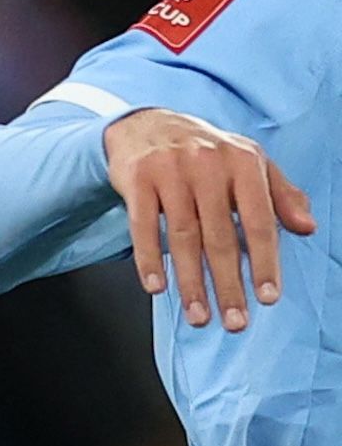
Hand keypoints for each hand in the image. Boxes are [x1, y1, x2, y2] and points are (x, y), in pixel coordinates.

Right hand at [105, 107, 315, 330]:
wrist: (148, 124)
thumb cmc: (207, 152)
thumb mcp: (250, 164)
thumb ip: (282, 195)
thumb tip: (308, 228)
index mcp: (244, 161)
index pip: (259, 221)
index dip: (264, 262)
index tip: (268, 298)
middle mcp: (208, 164)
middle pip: (219, 237)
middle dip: (227, 284)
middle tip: (234, 321)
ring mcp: (170, 170)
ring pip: (182, 238)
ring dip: (190, 283)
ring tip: (198, 316)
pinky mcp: (137, 179)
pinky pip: (142, 226)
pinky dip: (149, 259)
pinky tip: (156, 287)